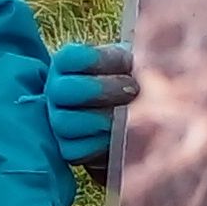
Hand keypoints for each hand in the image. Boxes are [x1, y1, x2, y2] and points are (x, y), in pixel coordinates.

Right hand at [47, 40, 137, 172]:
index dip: (99, 60)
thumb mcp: (131, 62)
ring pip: (65, 123)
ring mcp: (58, 121)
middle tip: (132, 90)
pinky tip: (120, 137)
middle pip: (63, 91)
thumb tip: (149, 55)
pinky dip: (99, 145)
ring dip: (101, 120)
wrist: (135, 115)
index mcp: (67, 64)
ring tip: (128, 116)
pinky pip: (75, 150)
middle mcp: (56, 91)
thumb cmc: (131, 81)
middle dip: (101, 90)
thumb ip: (135, 55)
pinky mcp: (68, 149)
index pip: (70, 57)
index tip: (127, 64)